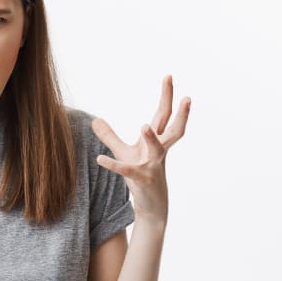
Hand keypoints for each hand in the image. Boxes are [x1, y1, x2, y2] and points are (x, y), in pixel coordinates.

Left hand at [91, 75, 190, 222]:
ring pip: (156, 150)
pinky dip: (114, 165)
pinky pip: (127, 171)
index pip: (163, 114)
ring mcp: (153, 165)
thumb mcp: (124, 152)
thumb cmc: (140, 174)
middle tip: (187, 96)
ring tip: (143, 125)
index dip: (166, 96)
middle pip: (173, 129)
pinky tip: (99, 159)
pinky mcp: (141, 179)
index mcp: (156, 140)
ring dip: (150, 138)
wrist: (152, 204)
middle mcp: (159, 151)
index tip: (168, 76)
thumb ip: (109, 136)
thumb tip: (94, 120)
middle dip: (180, 113)